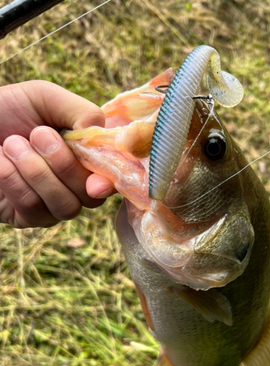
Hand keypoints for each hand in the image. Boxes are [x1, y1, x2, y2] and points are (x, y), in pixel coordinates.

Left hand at [0, 80, 116, 227]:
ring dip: (36, 172)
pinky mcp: (27, 217)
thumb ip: (81, 112)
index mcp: (87, 158)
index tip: (97, 181)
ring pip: (65, 207)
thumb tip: (101, 136)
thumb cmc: (8, 109)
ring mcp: (53, 205)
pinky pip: (34, 209)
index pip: (113, 178)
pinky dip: (13, 180)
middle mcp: (76, 186)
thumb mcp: (46, 98)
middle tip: (37, 134)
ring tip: (11, 144)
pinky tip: (0, 161)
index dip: (110, 181)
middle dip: (65, 165)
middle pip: (92, 196)